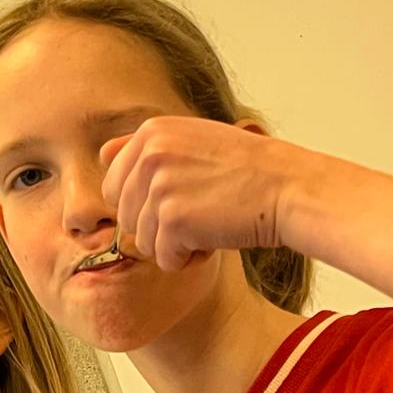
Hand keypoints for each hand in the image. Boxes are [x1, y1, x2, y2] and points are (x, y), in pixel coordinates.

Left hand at [100, 117, 309, 270]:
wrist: (288, 188)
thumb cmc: (249, 171)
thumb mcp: (194, 140)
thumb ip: (148, 148)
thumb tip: (103, 152)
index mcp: (151, 132)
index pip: (114, 185)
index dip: (144, 206)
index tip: (180, 203)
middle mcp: (149, 154)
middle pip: (125, 216)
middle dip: (157, 227)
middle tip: (200, 216)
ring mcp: (158, 186)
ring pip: (142, 241)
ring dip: (175, 245)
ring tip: (210, 225)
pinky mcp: (172, 220)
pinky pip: (163, 258)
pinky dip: (188, 260)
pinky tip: (214, 240)